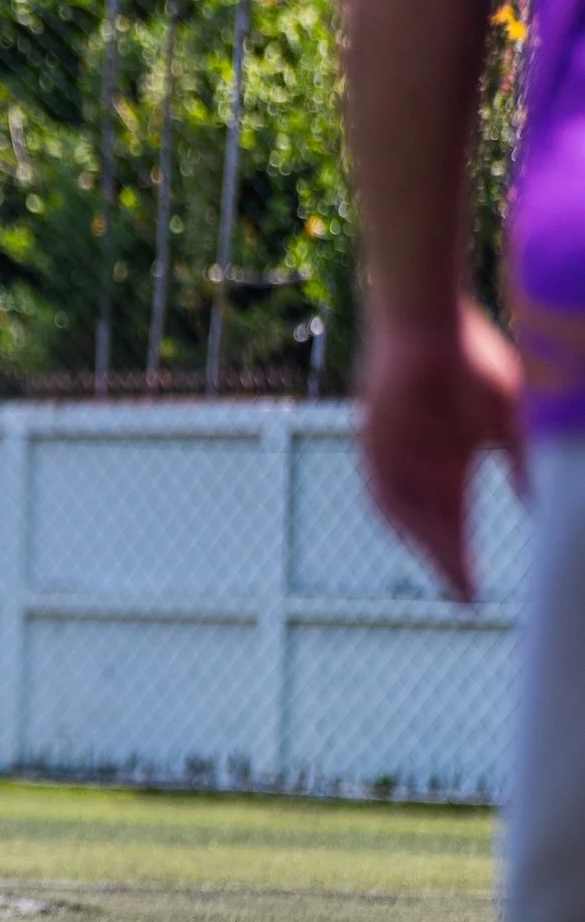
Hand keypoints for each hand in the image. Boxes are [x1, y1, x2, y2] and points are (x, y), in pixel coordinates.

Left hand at [360, 297, 526, 604]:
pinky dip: (408, 518)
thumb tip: (546, 507)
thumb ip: (527, 462)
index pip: (456, 521)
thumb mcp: (512, 419)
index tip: (481, 592)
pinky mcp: (374, 447)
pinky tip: (427, 538)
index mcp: (449, 464)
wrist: (429, 322)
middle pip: (432, 528)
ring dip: (430, 547)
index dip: (465, 556)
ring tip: (455, 577)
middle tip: (468, 599)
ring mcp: (395, 459)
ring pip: (410, 518)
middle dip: (449, 564)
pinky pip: (387, 493)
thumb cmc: (474, 361)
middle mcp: (419, 468)